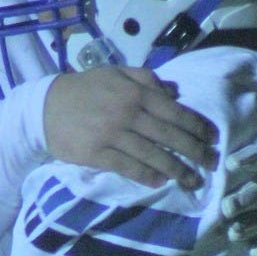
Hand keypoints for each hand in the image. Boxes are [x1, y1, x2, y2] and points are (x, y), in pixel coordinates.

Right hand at [44, 67, 217, 188]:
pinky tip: (161, 182)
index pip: (175, 112)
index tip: (212, 138)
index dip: (197, 126)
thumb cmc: (85, 89)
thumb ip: (146, 78)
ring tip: (192, 180)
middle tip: (211, 163)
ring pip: (153, 155)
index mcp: (135, 92)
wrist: (44, 107)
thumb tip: (174, 92)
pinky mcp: (98, 154)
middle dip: (195, 151)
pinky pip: (128, 168)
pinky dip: (147, 176)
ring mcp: (113, 135)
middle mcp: (128, 113)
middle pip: (170, 136)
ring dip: (177, 170)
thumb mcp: (115, 73)